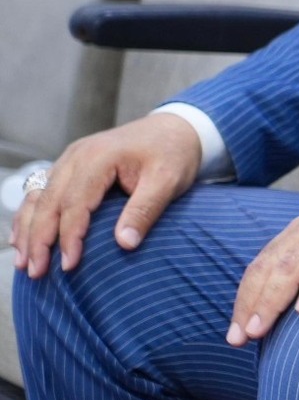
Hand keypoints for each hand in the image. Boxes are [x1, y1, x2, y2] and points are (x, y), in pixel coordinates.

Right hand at [12, 112, 203, 277]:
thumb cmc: (174, 153)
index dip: (69, 237)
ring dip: (27, 230)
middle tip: (36, 272)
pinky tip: (21, 237)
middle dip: (38, 239)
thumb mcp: (169, 181)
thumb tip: (125, 244)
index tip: (69, 265)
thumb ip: (145, 210)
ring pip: (38, 197)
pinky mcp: (70, 165)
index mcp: (99, 158)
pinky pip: (41, 191)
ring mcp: (70, 159)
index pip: (74, 203)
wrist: (176, 127)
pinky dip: (30, 215)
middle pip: (48, 202)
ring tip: (22, 263)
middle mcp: (76, 156)